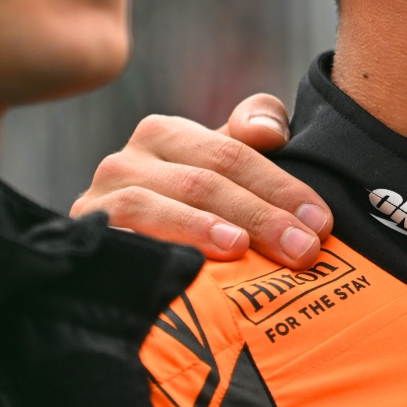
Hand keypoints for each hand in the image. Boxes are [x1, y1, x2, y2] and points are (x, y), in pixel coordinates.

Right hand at [71, 93, 334, 267]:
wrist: (110, 274)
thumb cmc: (186, 218)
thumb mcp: (221, 173)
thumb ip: (253, 132)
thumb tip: (269, 131)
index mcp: (165, 134)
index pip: (233, 152)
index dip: (282, 184)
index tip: (321, 221)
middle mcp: (127, 159)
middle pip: (205, 179)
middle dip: (262, 214)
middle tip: (304, 250)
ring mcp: (100, 198)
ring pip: (161, 202)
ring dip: (206, 225)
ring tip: (242, 247)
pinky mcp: (85, 235)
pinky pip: (121, 234)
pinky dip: (159, 243)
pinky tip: (188, 263)